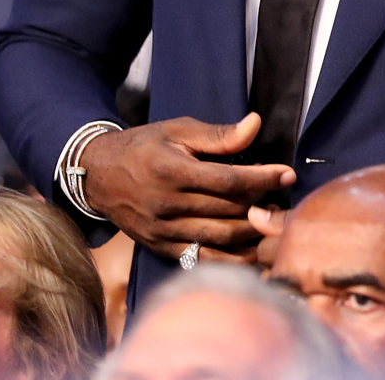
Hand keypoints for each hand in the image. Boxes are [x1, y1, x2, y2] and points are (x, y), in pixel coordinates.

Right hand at [80, 113, 294, 263]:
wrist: (97, 176)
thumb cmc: (143, 147)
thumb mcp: (177, 131)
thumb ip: (218, 135)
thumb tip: (255, 124)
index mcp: (172, 173)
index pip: (228, 181)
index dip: (263, 178)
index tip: (288, 174)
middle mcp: (167, 206)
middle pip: (228, 212)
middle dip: (263, 205)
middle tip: (284, 198)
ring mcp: (163, 231)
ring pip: (219, 239)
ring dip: (252, 233)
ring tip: (272, 220)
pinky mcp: (160, 248)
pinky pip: (201, 258)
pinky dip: (230, 258)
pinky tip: (251, 249)